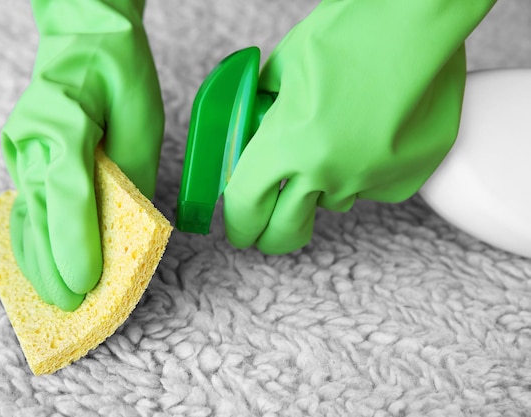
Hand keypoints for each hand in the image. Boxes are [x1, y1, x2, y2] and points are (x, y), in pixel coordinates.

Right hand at [1, 0, 163, 310]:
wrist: (86, 40)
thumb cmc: (120, 75)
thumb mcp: (142, 123)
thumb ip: (131, 177)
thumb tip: (126, 228)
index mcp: (65, 121)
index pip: (67, 192)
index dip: (75, 242)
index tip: (87, 283)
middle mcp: (33, 138)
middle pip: (41, 212)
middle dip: (56, 264)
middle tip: (74, 305)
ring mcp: (21, 148)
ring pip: (26, 214)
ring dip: (38, 260)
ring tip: (54, 298)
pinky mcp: (22, 157)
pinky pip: (25, 206)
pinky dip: (32, 240)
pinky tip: (39, 266)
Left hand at [223, 0, 495, 254]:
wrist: (420, 21)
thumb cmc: (352, 32)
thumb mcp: (285, 67)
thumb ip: (262, 110)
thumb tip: (252, 131)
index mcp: (288, 143)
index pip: (246, 207)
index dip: (238, 223)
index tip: (240, 229)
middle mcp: (327, 171)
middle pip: (285, 231)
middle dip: (271, 235)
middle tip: (268, 229)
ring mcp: (369, 180)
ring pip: (331, 203)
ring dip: (323, 186)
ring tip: (336, 140)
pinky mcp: (404, 179)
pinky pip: (369, 189)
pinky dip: (362, 172)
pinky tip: (371, 136)